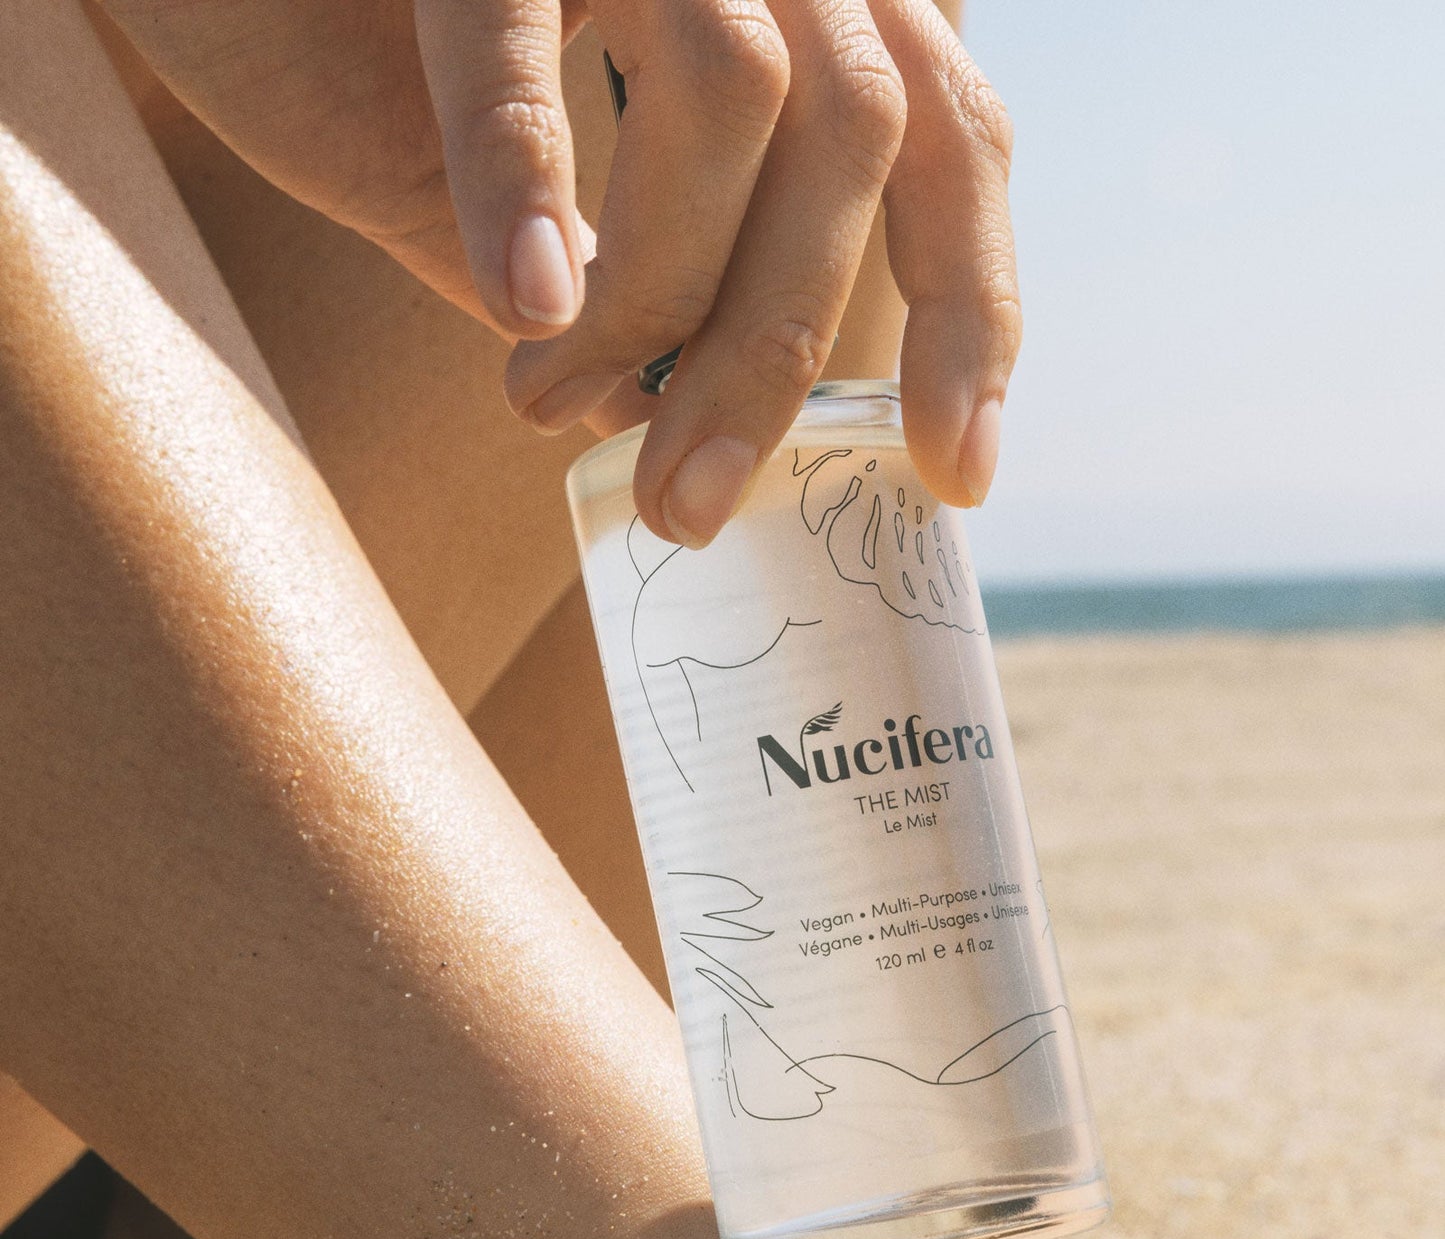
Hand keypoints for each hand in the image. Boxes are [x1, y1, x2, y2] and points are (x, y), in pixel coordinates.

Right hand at [100, 0, 1018, 544]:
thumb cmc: (384, 34)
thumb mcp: (553, 178)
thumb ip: (631, 282)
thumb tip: (679, 422)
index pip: (949, 138)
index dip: (968, 307)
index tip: (954, 471)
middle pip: (855, 131)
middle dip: (774, 354)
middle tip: (688, 506)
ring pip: (734, 87)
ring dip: (656, 295)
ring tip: (548, 403)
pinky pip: (513, 37)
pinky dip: (524, 177)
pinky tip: (526, 307)